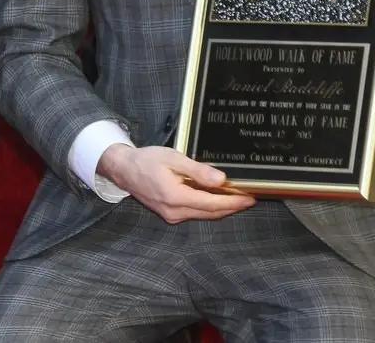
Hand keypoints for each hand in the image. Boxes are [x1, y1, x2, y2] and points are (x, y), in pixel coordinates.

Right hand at [98, 144, 255, 223]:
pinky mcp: (170, 214)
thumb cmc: (148, 160)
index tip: (250, 197)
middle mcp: (175, 212)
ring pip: (204, 214)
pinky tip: (218, 196)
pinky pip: (195, 212)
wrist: (124, 169)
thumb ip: (198, 171)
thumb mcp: (174, 158)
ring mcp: (172, 215)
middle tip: (250, 197)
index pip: (213, 204)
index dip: (234, 202)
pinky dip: (209, 206)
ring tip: (238, 196)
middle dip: (232, 206)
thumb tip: (221, 180)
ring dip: (222, 207)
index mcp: (176, 197)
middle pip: (211, 213)